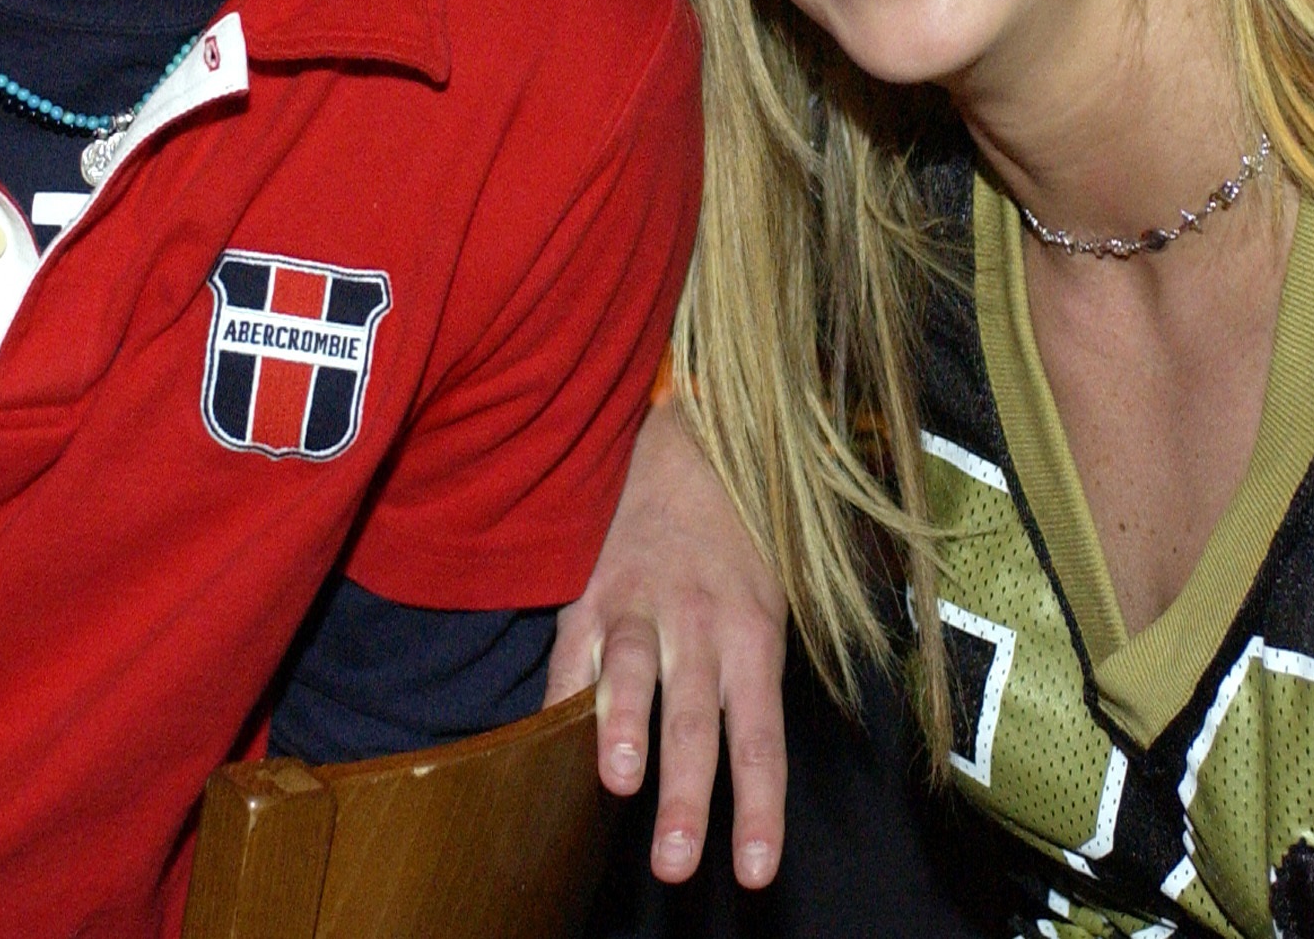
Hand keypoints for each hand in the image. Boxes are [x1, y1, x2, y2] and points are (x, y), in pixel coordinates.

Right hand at [549, 399, 789, 888]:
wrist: (684, 441)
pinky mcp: (586, 593)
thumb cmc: (733, 539)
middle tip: (675, 861)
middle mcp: (700, 625)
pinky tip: (545, 741)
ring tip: (618, 779)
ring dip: (625, 730)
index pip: (761, 740)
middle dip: (686, 795)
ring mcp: (639, 606)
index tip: (753, 872)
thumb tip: (740, 770)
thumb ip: (749, 679)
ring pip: (633, 676)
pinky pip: (571, 652)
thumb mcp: (767, 601)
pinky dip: (561, 698)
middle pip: (696, 721)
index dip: (758, 809)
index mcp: (755, 635)